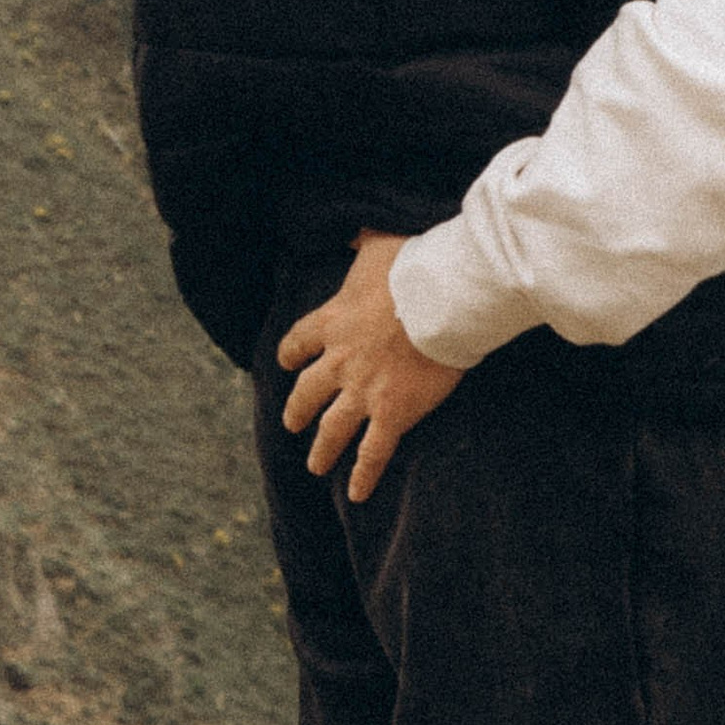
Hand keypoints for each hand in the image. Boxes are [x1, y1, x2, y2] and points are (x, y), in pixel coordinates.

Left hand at [279, 233, 464, 501]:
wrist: (440, 300)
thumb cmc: (413, 267)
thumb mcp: (379, 244)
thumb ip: (363, 240)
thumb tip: (357, 230)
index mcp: (331, 321)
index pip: (298, 342)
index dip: (290, 354)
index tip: (284, 362)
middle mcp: (339, 362)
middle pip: (307, 392)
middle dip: (298, 410)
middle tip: (293, 424)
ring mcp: (362, 392)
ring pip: (332, 429)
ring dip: (321, 449)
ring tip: (315, 465)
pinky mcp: (392, 413)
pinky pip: (372, 453)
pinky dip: (363, 476)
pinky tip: (356, 495)